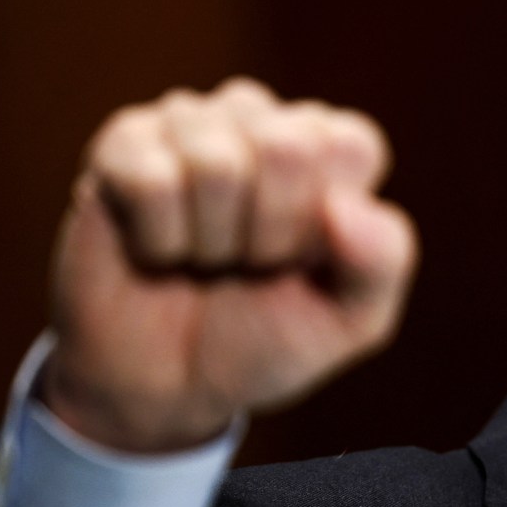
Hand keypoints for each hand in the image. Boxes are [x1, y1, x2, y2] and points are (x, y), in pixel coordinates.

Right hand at [43, 77, 418, 452]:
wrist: (170, 386)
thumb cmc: (268, 337)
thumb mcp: (351, 320)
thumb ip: (382, 262)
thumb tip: (344, 204)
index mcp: (333, 148)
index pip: (351, 144)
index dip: (326, 222)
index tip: (305, 259)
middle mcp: (265, 120)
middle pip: (287, 145)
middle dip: (271, 231)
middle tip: (251, 263)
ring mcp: (192, 123)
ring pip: (216, 162)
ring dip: (212, 240)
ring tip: (206, 258)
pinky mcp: (124, 142)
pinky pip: (151, 178)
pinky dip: (159, 239)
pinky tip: (159, 249)